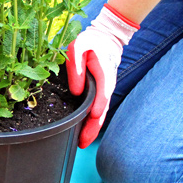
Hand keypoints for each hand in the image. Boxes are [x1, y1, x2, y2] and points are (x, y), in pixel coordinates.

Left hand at [67, 4, 138, 147]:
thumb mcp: (78, 48)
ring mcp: (105, 90)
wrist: (105, 39)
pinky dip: (92, 123)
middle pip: (103, 109)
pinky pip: (97, 110)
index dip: (99, 105)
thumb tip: (76, 91)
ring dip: (93, 129)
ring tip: (82, 143)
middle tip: (84, 141)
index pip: (103, 92)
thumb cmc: (90, 42)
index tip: (94, 117)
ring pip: (101, 112)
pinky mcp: (100, 94)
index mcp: (103, 72)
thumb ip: (75, 67)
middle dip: (94, 127)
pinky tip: (84, 133)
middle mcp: (107, 85)